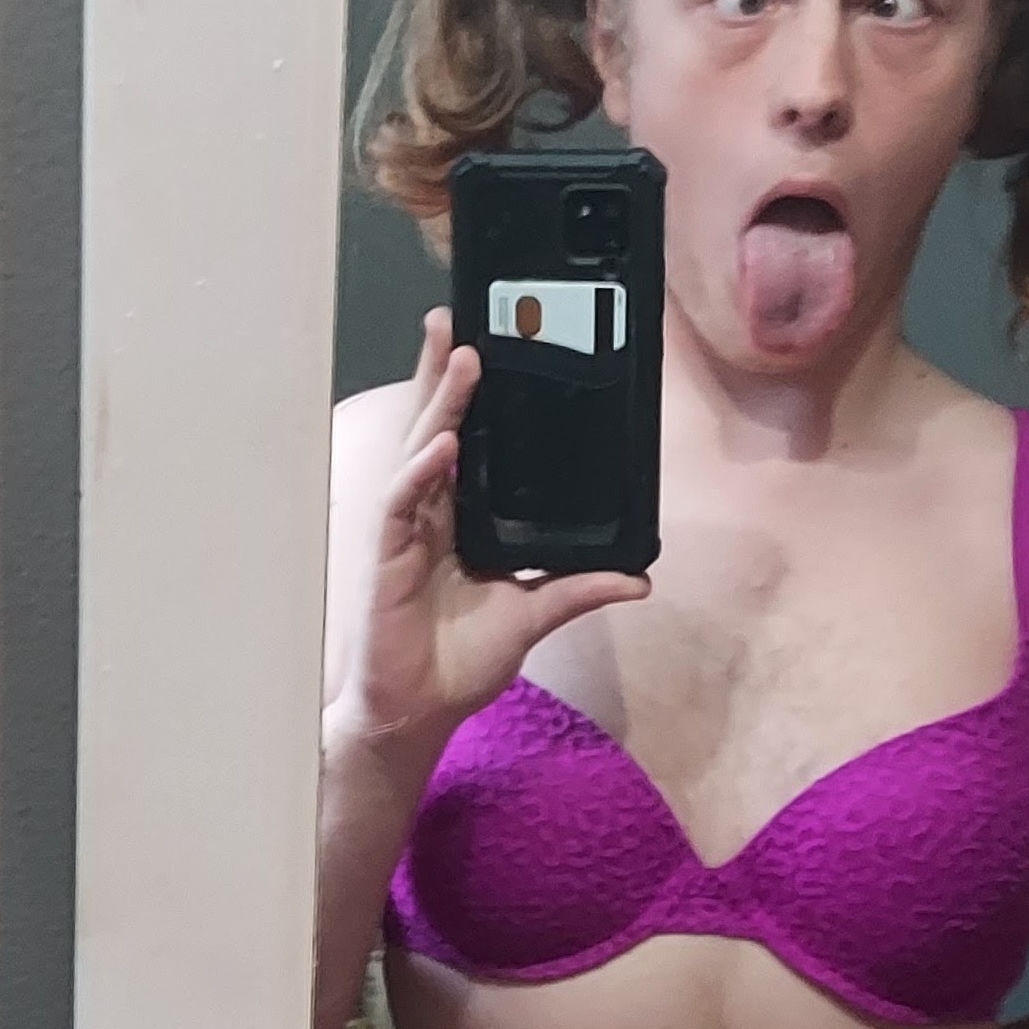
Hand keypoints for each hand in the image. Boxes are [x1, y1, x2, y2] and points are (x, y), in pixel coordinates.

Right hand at [332, 310, 650, 746]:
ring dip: (440, 405)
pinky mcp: (389, 556)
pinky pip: (402, 504)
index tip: (488, 346)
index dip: (468, 397)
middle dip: (444, 374)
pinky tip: (442, 445)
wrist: (421, 709)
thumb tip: (639, 579)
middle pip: (436, 428)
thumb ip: (579, 588)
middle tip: (456, 319)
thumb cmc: (460, 661)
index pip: (464, 443)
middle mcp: (428, 514)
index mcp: (458, 518)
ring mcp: (405, 531)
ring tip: (461, 358)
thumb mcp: (535, 614)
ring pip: (420, 452)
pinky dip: (421, 473)